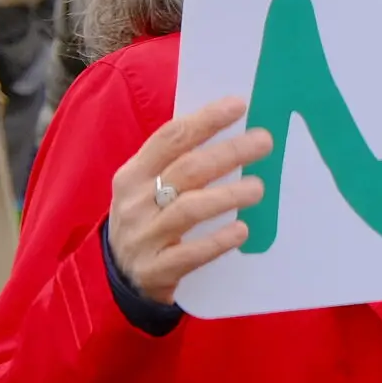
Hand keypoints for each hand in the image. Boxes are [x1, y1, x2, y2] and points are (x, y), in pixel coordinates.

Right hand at [107, 96, 271, 306]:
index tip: (239, 105)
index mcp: (133, 174)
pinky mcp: (156, 270)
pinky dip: (217, 241)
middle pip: (186, 170)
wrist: (118, 277)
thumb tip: (232, 131)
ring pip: (188, 210)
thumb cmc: (146, 221)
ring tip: (258, 188)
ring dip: (226, 196)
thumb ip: (178, 164)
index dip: (205, 120)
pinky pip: (189, 254)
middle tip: (263, 141)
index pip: (170, 138)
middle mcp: (135, 202)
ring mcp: (144, 237)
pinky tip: (241, 230)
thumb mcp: (147, 189)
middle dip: (227, 153)